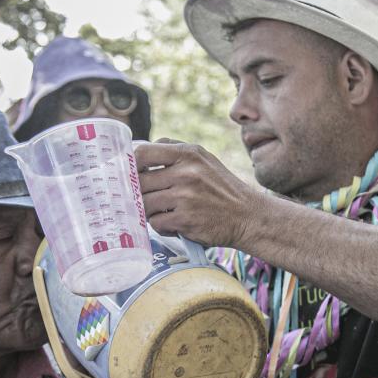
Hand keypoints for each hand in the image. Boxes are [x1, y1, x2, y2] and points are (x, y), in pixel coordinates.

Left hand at [136, 139, 262, 248]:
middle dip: (139, 193)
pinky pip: (156, 223)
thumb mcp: (204, 160)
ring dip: (149, 211)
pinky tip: (174, 225)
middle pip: (140, 182)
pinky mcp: (185, 220)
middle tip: (146, 198)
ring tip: (164, 212)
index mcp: (189, 153)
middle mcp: (187, 172)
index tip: (128, 174)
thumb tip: (139, 151)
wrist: (249, 216)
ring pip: (144, 204)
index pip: (142, 153)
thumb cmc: (222, 188)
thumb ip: (174, 152)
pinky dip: (162, 226)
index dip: (129, 165)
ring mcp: (185, 197)